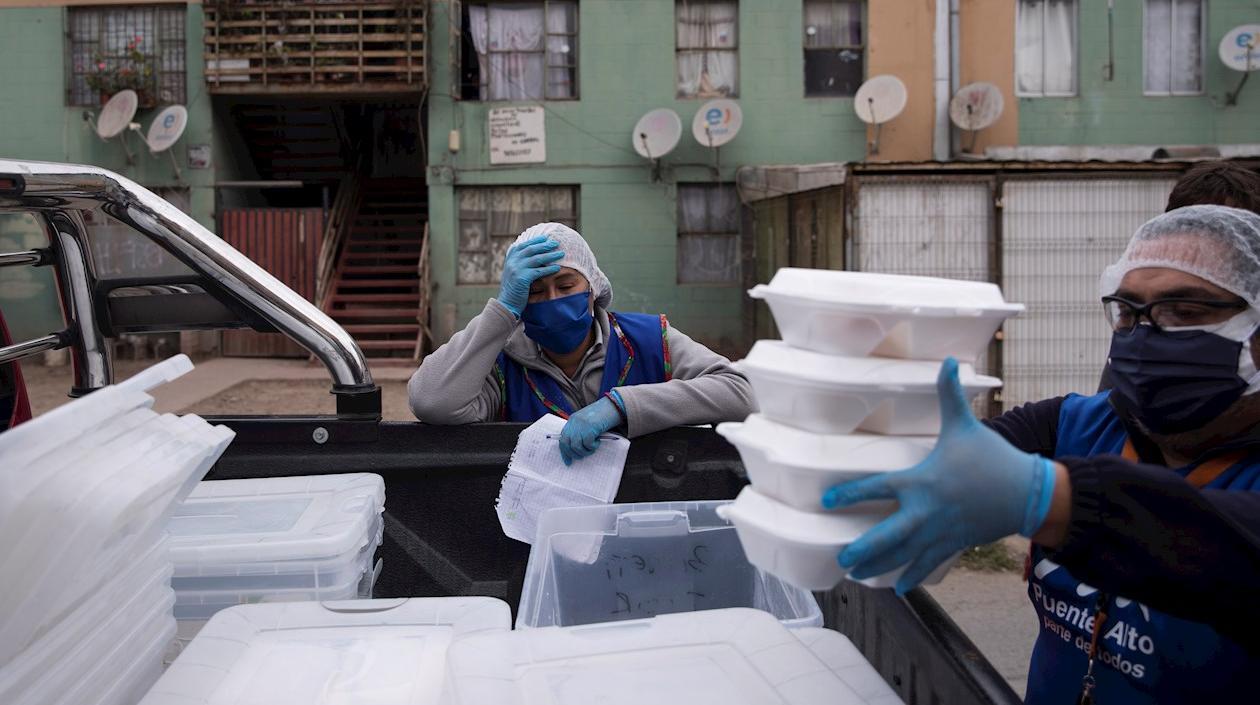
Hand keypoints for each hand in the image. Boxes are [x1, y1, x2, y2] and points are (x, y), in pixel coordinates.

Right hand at [498, 236, 563, 317]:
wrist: (506, 303)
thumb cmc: (513, 288)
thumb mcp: (514, 272)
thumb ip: (520, 262)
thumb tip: (534, 254)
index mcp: (510, 258)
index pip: (524, 245)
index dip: (535, 240)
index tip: (545, 238)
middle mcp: (513, 261)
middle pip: (532, 249)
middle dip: (545, 245)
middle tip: (556, 243)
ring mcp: (517, 269)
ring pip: (537, 258)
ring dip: (551, 255)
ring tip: (561, 254)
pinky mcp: (522, 278)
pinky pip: (539, 271)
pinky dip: (549, 269)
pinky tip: (557, 268)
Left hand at [558, 397, 622, 465]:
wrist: (610, 406)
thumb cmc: (601, 416)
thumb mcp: (586, 423)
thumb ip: (580, 432)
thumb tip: (576, 449)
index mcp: (572, 421)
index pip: (562, 439)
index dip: (564, 452)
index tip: (568, 461)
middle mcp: (574, 423)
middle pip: (566, 444)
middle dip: (573, 454)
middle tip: (581, 457)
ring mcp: (581, 426)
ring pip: (576, 446)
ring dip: (584, 451)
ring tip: (592, 449)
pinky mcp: (589, 428)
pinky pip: (587, 444)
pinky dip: (593, 446)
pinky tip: (598, 442)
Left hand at [821, 357, 1056, 594]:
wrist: (1027, 492)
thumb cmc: (991, 457)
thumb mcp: (965, 425)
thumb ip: (949, 394)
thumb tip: (950, 359)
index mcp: (922, 481)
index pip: (877, 488)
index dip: (849, 494)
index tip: (826, 501)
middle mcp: (926, 512)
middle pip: (886, 536)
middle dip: (861, 550)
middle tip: (839, 558)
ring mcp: (940, 533)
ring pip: (903, 556)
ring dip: (878, 568)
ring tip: (854, 575)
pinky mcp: (954, 545)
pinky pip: (928, 565)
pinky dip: (911, 577)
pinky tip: (895, 589)